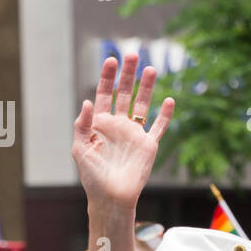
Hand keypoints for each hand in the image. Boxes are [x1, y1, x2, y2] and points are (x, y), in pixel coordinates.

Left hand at [72, 54, 173, 210]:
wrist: (112, 196)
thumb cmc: (92, 176)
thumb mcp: (79, 148)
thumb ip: (82, 124)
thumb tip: (88, 101)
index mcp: (100, 124)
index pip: (105, 94)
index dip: (108, 77)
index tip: (111, 60)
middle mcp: (118, 125)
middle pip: (125, 93)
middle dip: (128, 74)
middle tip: (132, 54)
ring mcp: (135, 134)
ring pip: (143, 105)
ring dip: (147, 87)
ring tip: (152, 69)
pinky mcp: (149, 145)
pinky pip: (159, 127)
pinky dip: (166, 114)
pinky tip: (170, 100)